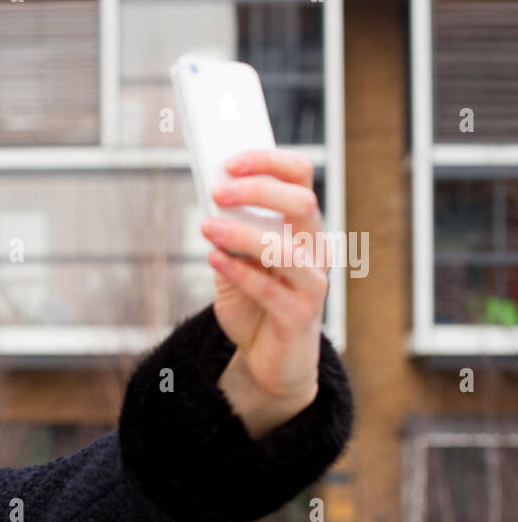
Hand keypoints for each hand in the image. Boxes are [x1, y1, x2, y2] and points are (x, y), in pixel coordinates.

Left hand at [199, 148, 329, 437]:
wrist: (270, 360)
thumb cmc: (255, 305)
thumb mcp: (235, 263)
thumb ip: (228, 235)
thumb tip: (211, 201)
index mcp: (303, 229)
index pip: (300, 178)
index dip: (269, 162)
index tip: (229, 160)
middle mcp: (315, 250)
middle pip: (302, 203)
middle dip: (258, 190)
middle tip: (217, 190)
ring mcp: (312, 284)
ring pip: (286, 248)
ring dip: (243, 233)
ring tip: (207, 227)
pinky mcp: (300, 316)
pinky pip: (270, 290)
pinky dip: (239, 271)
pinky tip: (213, 259)